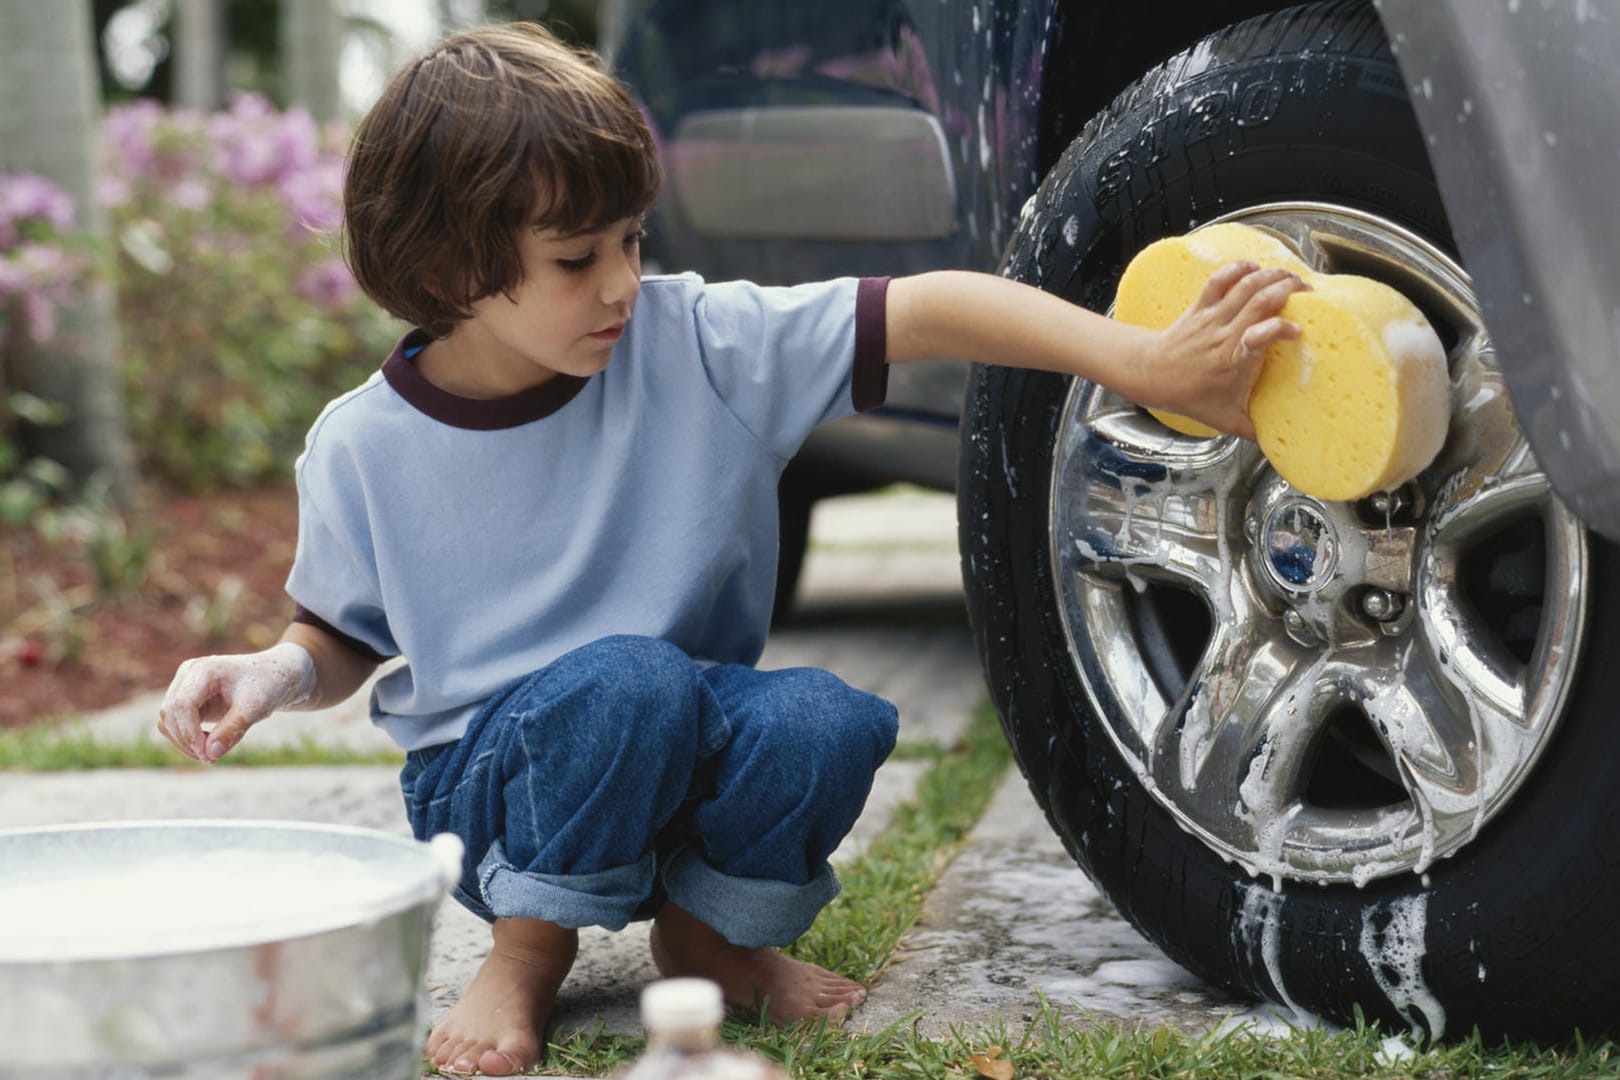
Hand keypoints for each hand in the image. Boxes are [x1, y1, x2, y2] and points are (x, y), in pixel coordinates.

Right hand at [156, 641, 315, 762]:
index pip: (181, 705)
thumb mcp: (256, 707)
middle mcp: (187, 675)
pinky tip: (210, 745)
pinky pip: (174, 724)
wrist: (274, 676)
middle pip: (170, 714)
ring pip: (168, 721)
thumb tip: (210, 754)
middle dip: (188, 741)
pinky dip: (187, 739)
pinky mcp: (186, 699)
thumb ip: (233, 729)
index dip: (189, 733)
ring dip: (185, 742)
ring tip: (213, 755)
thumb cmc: (267, 686)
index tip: (207, 755)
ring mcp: (184, 686)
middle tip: (212, 760)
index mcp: (203, 670)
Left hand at [1145, 261, 1306, 438]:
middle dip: (1287, 290)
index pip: (1260, 336)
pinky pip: (1218, 280)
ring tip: (1292, 276)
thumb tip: (1283, 441)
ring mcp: (1211, 318)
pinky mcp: (1201, 307)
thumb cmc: (1190, 396)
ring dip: (1271, 275)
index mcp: (1233, 361)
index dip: (1281, 329)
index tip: (1298, 332)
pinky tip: (1254, 265)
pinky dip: (1237, 268)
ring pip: (1244, 286)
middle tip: (1309, 293)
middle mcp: (1223, 335)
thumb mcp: (1225, 420)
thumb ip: (1255, 429)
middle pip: (1259, 300)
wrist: (1152, 375)